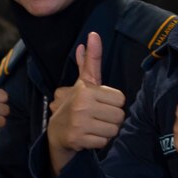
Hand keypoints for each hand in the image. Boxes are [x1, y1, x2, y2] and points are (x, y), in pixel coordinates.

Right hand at [46, 32, 126, 172]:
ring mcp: (79, 123)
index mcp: (86, 90)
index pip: (121, 99)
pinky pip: (104, 142)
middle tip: (98, 117)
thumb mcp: (84, 82)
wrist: (56, 131)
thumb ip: (91, 60)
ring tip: (94, 126)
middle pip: (119, 115)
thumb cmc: (76, 103)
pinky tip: (89, 136)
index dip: (113, 103)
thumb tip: (93, 35)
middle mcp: (82, 105)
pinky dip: (99, 141)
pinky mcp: (77, 139)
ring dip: (106, 131)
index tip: (101, 104)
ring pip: (113, 130)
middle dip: (112, 119)